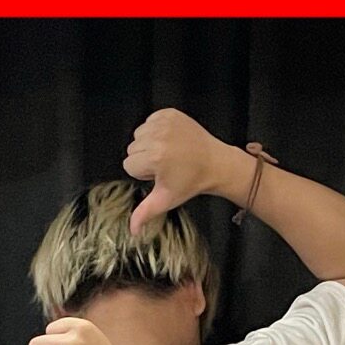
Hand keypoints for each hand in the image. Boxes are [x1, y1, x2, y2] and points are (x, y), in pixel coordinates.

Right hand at [124, 108, 244, 232]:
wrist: (215, 163)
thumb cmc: (192, 182)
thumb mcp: (166, 199)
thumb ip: (145, 212)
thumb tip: (132, 231)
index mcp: (154, 158)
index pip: (129, 165)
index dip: (144, 172)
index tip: (161, 173)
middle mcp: (157, 137)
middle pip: (132, 149)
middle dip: (145, 157)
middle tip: (167, 164)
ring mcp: (164, 123)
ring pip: (139, 134)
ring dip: (150, 143)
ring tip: (169, 152)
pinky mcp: (170, 113)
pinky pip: (150, 121)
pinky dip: (157, 129)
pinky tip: (172, 140)